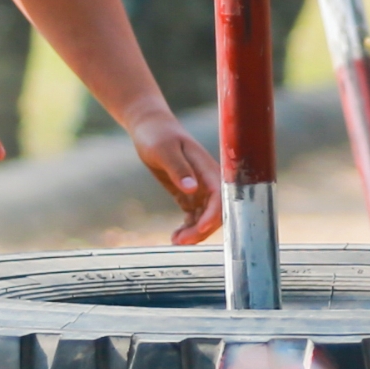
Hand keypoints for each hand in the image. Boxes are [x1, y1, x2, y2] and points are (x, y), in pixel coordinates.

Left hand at [125, 103, 219, 245]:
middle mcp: (207, 180)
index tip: (200, 228)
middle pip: (216, 212)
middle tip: (180, 241)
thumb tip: (192, 189)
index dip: (214, 215)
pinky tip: (176, 236)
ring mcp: (200, 188)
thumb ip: (178, 169)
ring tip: (175, 241)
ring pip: (206, 217)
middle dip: (202, 229)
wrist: (150, 127)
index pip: (219, 196)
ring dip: (195, 232)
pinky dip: (189, 228)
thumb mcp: (164, 150)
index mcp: (206, 168)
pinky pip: (195, 216)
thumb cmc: (157, 135)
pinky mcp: (189, 193)